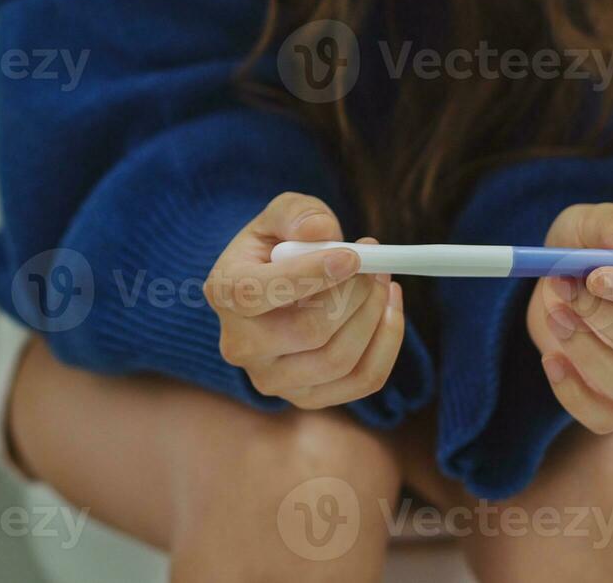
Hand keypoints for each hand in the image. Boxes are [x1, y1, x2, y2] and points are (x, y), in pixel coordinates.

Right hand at [204, 193, 404, 409]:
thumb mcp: (279, 217)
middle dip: (355, 294)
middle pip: (309, 330)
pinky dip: (386, 343)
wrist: (273, 289)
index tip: (352, 256)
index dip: (309, 275)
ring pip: (338, 359)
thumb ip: (296, 214)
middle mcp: (240, 345)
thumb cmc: (277, 248)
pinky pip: (361, 381)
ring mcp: (271, 378)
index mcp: (224, 292)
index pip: (258, 293)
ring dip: (374, 316)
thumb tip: (320, 232)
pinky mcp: (305, 397)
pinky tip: (388, 311)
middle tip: (377, 265)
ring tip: (382, 282)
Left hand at [528, 203, 612, 433]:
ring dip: (586, 353)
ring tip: (554, 314)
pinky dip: (571, 393)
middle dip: (604, 319)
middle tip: (562, 287)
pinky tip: (550, 358)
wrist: (560, 282)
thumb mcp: (590, 222)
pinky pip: (604, 418)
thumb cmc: (586, 248)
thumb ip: (612, 225)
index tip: (595, 277)